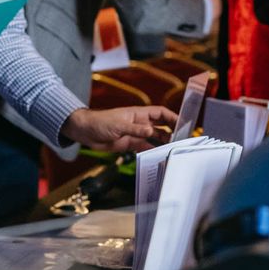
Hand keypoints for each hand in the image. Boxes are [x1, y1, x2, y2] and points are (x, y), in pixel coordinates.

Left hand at [61, 105, 176, 152]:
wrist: (85, 131)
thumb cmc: (100, 122)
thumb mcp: (119, 125)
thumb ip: (135, 129)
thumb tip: (151, 131)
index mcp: (139, 114)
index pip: (161, 113)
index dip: (173, 117)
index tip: (183, 124)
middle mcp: (140, 123)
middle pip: (161, 126)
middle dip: (172, 131)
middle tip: (182, 140)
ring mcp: (135, 134)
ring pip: (154, 137)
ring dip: (164, 142)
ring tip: (174, 149)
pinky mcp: (129, 144)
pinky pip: (145, 147)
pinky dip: (152, 151)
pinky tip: (159, 155)